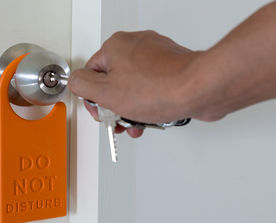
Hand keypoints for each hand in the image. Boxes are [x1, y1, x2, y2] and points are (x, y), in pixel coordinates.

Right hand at [68, 30, 200, 137]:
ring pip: (135, 86)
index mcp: (116, 46)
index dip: (95, 99)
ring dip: (133, 109)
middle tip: (121, 120)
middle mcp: (136, 46)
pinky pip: (153, 87)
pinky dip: (151, 103)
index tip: (103, 113)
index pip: (91, 74)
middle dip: (116, 106)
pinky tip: (154, 116)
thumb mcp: (106, 93)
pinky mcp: (172, 67)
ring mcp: (157, 55)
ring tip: (139, 123)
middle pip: (114, 81)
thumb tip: (76, 82)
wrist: (199, 89)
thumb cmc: (160, 89)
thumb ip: (82, 86)